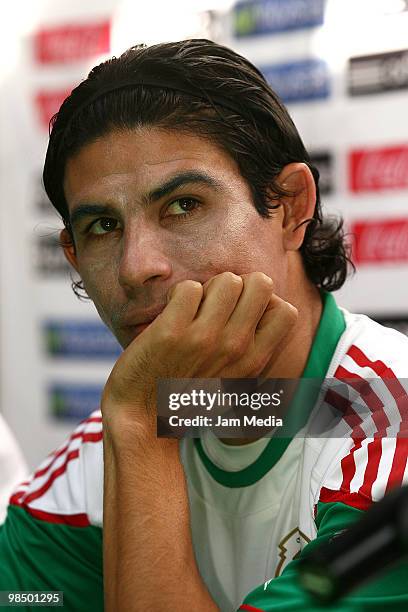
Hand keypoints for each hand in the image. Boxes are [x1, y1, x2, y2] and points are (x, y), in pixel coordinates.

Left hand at [102, 271, 297, 427]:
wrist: (143, 417)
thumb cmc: (187, 397)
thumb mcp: (233, 385)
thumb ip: (252, 353)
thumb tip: (270, 309)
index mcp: (253, 362)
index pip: (287, 312)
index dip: (265, 301)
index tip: (241, 312)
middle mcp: (235, 349)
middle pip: (261, 283)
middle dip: (238, 285)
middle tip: (216, 304)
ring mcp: (204, 339)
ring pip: (227, 280)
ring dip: (208, 287)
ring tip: (193, 307)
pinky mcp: (171, 332)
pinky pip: (189, 288)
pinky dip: (177, 294)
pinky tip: (170, 312)